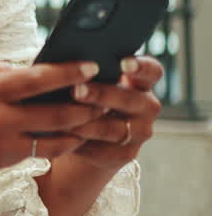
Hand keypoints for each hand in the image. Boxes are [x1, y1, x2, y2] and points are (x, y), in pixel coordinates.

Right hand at [0, 60, 103, 173]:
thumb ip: (0, 69)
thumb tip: (34, 68)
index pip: (39, 78)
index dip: (70, 72)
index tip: (93, 66)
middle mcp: (0, 116)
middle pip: (58, 113)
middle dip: (87, 106)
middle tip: (106, 98)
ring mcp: (4, 141)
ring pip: (57, 138)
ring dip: (81, 128)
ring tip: (96, 119)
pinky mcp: (4, 159)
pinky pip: (43, 152)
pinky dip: (62, 143)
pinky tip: (73, 136)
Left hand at [63, 55, 162, 171]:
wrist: (85, 138)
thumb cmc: (84, 99)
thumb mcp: (89, 83)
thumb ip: (86, 73)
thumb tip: (63, 64)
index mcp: (140, 82)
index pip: (152, 71)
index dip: (141, 67)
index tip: (124, 62)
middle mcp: (146, 106)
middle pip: (130, 100)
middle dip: (101, 95)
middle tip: (76, 91)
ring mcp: (139, 132)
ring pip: (115, 128)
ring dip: (88, 125)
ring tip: (65, 121)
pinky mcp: (126, 154)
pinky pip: (104, 150)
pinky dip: (82, 144)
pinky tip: (64, 139)